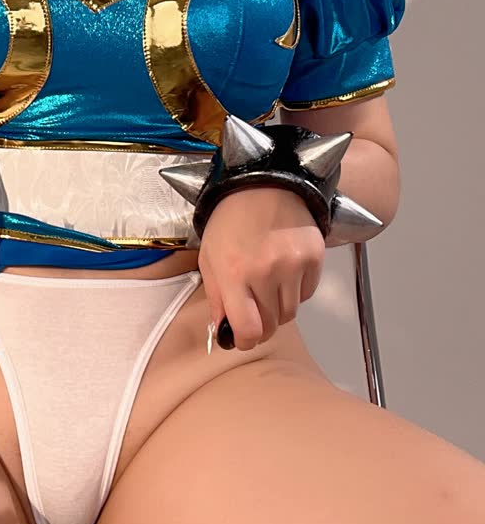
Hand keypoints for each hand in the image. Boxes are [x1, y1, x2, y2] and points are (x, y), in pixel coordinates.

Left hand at [198, 182, 324, 350]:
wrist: (264, 182)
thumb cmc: (231, 217)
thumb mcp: (210, 255)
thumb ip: (215, 296)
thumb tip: (223, 330)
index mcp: (233, 273)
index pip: (249, 331)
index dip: (245, 341)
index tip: (242, 338)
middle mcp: (265, 272)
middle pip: (272, 325)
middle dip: (261, 325)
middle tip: (254, 312)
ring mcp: (292, 265)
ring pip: (291, 312)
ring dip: (278, 307)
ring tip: (268, 284)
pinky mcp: (313, 258)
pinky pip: (307, 293)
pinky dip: (296, 290)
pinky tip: (284, 270)